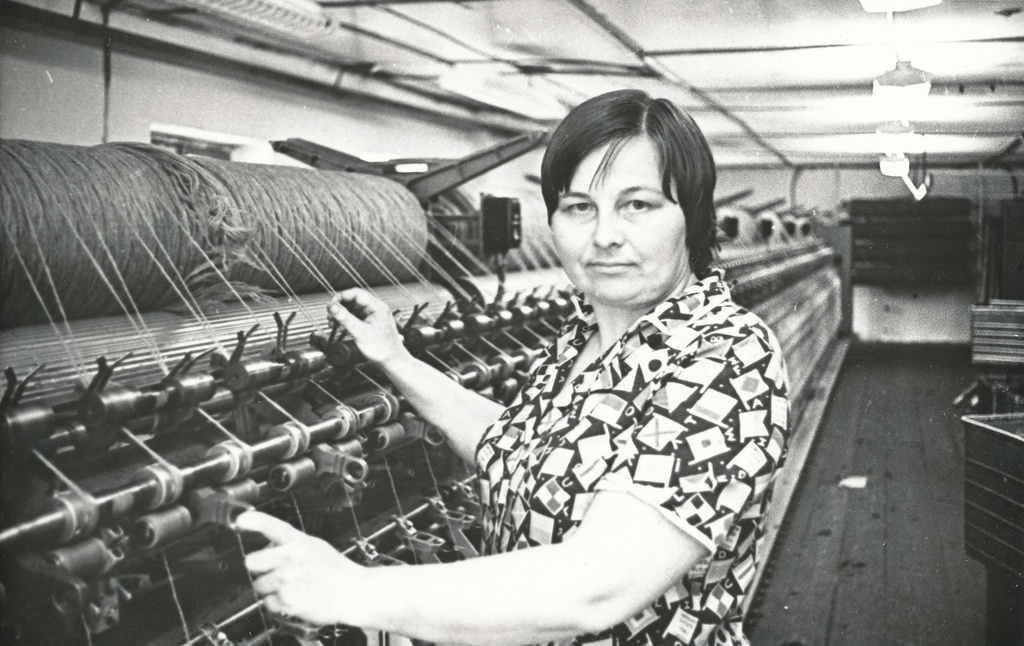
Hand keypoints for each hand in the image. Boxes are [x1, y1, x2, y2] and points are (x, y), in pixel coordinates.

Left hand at [237, 511, 368, 627]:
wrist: (353, 592)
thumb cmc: (336, 570)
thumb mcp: (315, 546)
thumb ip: (291, 544)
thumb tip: (270, 546)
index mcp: (298, 542)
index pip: (271, 526)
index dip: (253, 521)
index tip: (240, 520)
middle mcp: (290, 559)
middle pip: (252, 562)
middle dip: (261, 568)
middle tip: (276, 571)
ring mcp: (287, 580)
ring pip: (258, 585)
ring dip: (269, 589)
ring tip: (291, 586)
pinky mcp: (287, 601)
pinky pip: (267, 603)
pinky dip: (277, 604)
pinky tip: (294, 597)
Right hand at [327, 289, 409, 367]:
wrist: (392, 361)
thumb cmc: (382, 348)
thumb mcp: (360, 333)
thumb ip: (345, 318)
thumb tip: (332, 307)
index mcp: (377, 307)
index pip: (356, 293)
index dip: (341, 297)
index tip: (330, 306)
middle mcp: (376, 308)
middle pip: (353, 299)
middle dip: (340, 307)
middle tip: (330, 316)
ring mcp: (373, 314)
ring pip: (353, 308)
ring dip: (342, 314)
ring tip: (333, 323)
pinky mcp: (370, 322)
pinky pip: (355, 316)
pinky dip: (346, 320)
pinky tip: (340, 327)